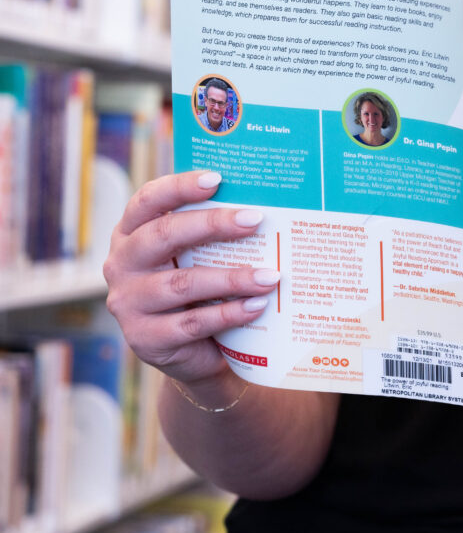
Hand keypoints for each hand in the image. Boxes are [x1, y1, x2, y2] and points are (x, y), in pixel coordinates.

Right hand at [103, 171, 279, 384]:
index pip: (147, 201)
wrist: (195, 353)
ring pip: (182, 284)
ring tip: (270, 276)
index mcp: (131, 235)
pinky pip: (192, 323)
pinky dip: (228, 313)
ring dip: (232, 278)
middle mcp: (122, 265)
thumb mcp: (198, 258)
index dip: (179, 187)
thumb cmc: (200, 292)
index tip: (217, 179)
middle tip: (255, 221)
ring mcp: (129, 304)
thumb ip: (211, 234)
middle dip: (212, 225)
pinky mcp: (145, 339)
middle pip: (164, 236)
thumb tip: (261, 205)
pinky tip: (257, 306)